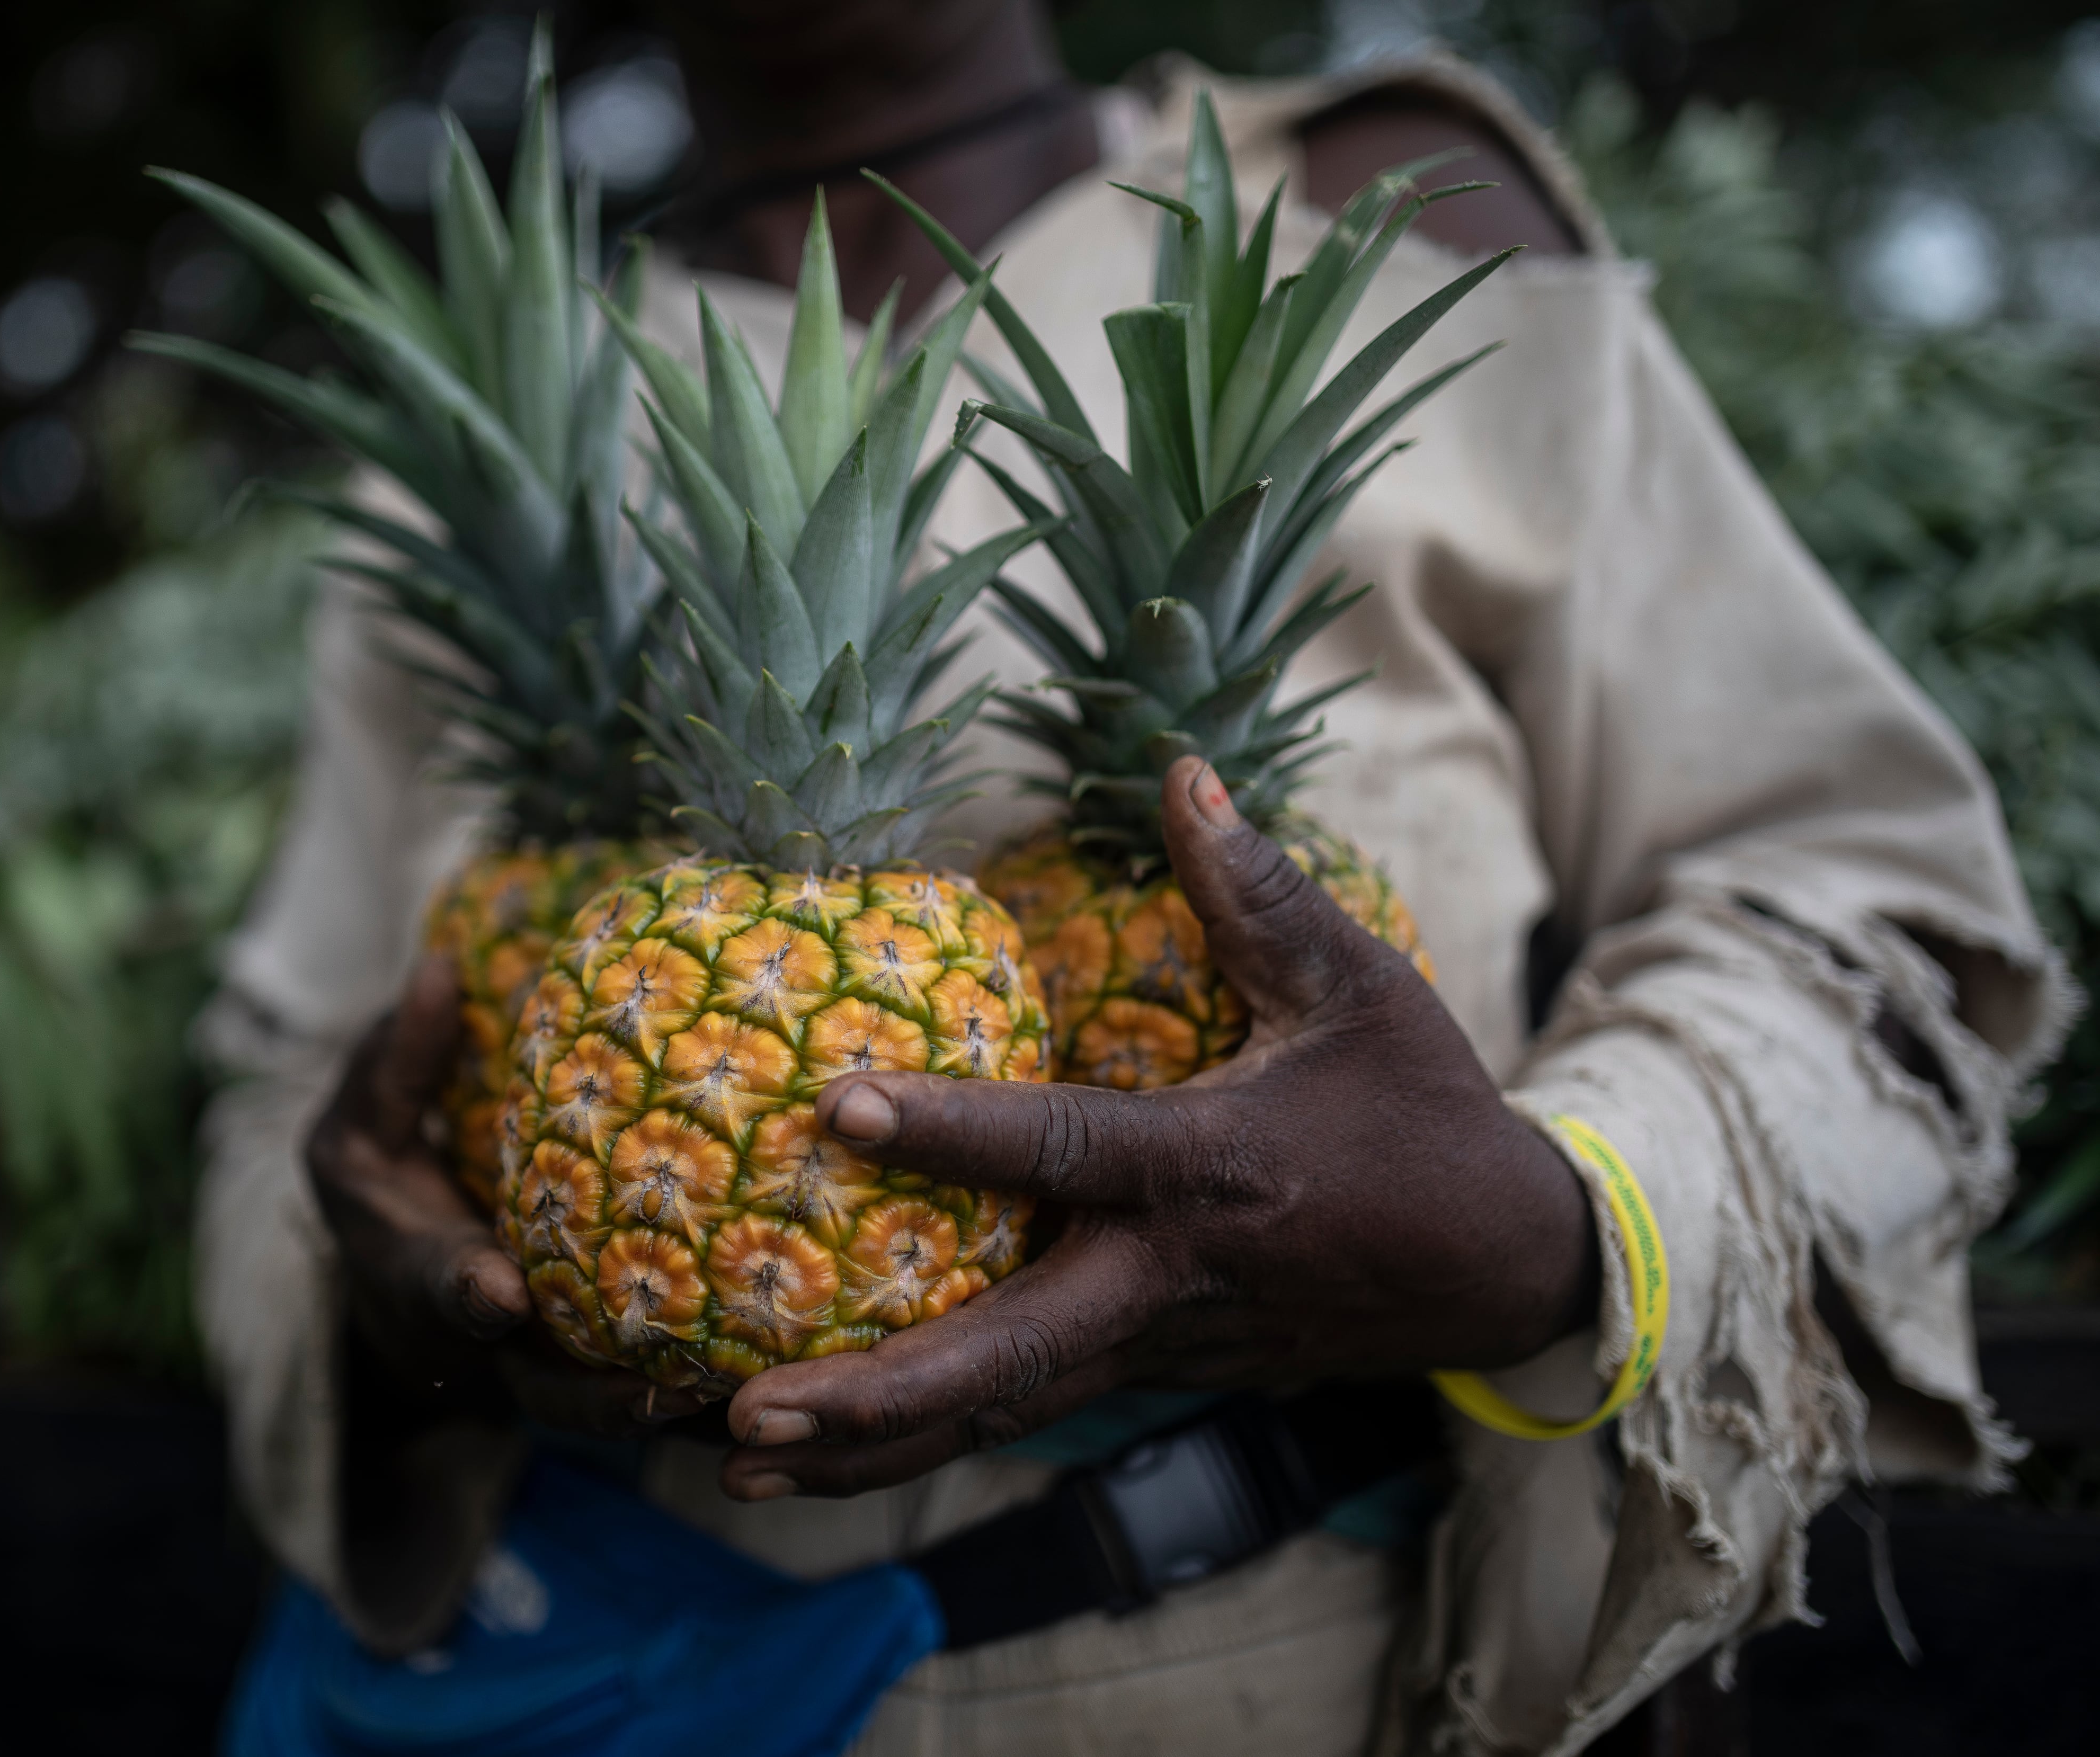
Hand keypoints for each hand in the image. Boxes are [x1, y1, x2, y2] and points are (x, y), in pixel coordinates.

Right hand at [304, 954, 706, 1434]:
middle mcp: (503, 1341)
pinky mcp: (613, 1370)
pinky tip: (797, 1369)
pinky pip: (666, 1395)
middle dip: (601, 1401)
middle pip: (548, 1392)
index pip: (442, 1287)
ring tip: (748, 1394)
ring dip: (681, 1412)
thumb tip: (439, 971)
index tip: (499, 1289)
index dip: (466, 1291)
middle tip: (667, 1391)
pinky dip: (719, 1399)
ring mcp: (560, 1368)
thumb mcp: (360, 1134)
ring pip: (622, 1411)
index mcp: (429, 1277)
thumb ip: (395, 1068)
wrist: (413, 1282)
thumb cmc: (388, 1198)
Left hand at [718, 758, 1597, 1499]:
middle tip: (746, 1418)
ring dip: (871, 1450)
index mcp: (1209, 1170)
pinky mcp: (1151, 1374)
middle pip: (1009, 1353)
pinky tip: (820, 1459)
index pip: (1062, 1149)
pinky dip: (921, 1440)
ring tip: (730, 1465)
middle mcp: (1168, 1278)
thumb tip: (1178, 768)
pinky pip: (1022, 1408)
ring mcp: (1156, 1346)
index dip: (950, 1129)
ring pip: (1000, 1408)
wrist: (1504, 1267)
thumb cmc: (1421, 1110)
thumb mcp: (1360, 985)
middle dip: (878, 1396)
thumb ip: (1258, 888)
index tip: (839, 1108)